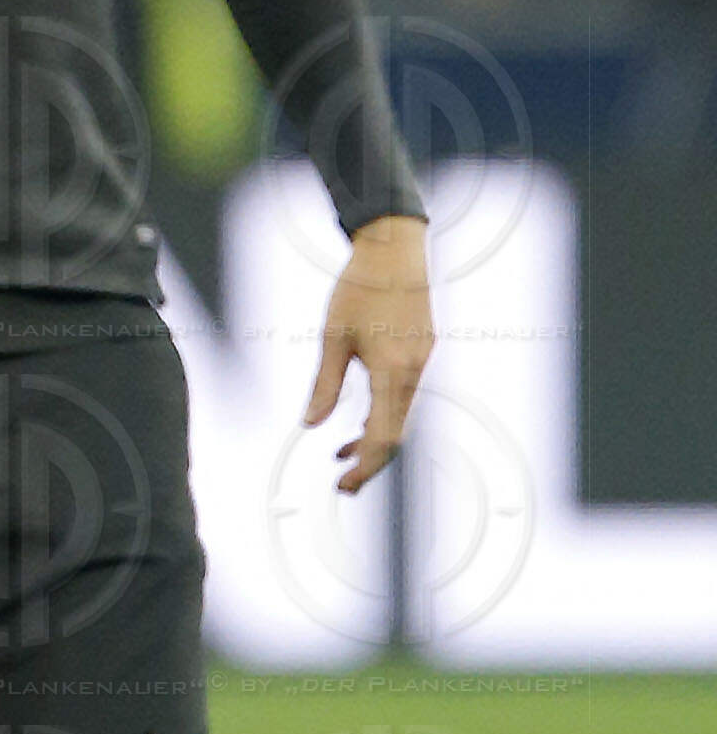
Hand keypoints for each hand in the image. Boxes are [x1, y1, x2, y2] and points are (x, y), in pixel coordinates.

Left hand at [304, 213, 434, 492]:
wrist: (394, 250)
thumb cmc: (359, 289)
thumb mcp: (332, 339)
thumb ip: (324, 385)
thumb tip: (310, 424)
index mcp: (393, 371)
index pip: (383, 437)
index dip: (364, 467)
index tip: (343, 483)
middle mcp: (414, 371)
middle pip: (396, 434)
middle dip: (369, 463)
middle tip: (342, 482)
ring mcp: (423, 362)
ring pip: (401, 416)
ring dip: (373, 438)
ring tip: (341, 453)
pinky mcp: (422, 352)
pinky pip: (404, 396)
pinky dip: (383, 415)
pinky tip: (359, 422)